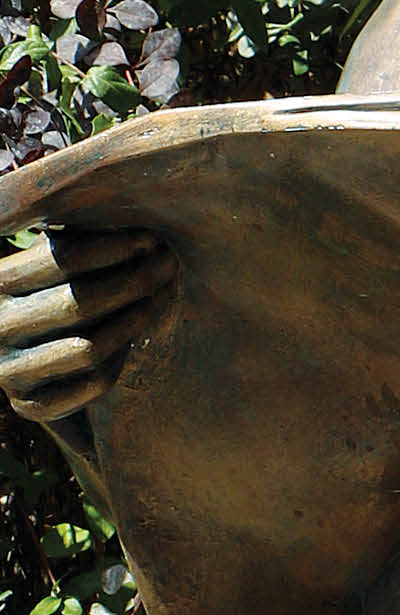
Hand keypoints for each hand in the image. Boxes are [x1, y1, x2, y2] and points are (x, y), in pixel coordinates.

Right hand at [0, 229, 175, 423]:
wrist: (37, 367)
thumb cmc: (57, 295)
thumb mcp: (56, 264)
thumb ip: (76, 240)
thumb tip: (123, 208)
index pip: (62, 258)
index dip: (115, 246)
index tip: (153, 238)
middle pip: (81, 302)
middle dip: (135, 280)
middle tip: (169, 264)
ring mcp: (7, 371)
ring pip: (89, 347)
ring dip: (134, 320)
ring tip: (160, 297)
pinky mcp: (30, 406)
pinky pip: (92, 383)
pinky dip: (121, 360)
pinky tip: (135, 340)